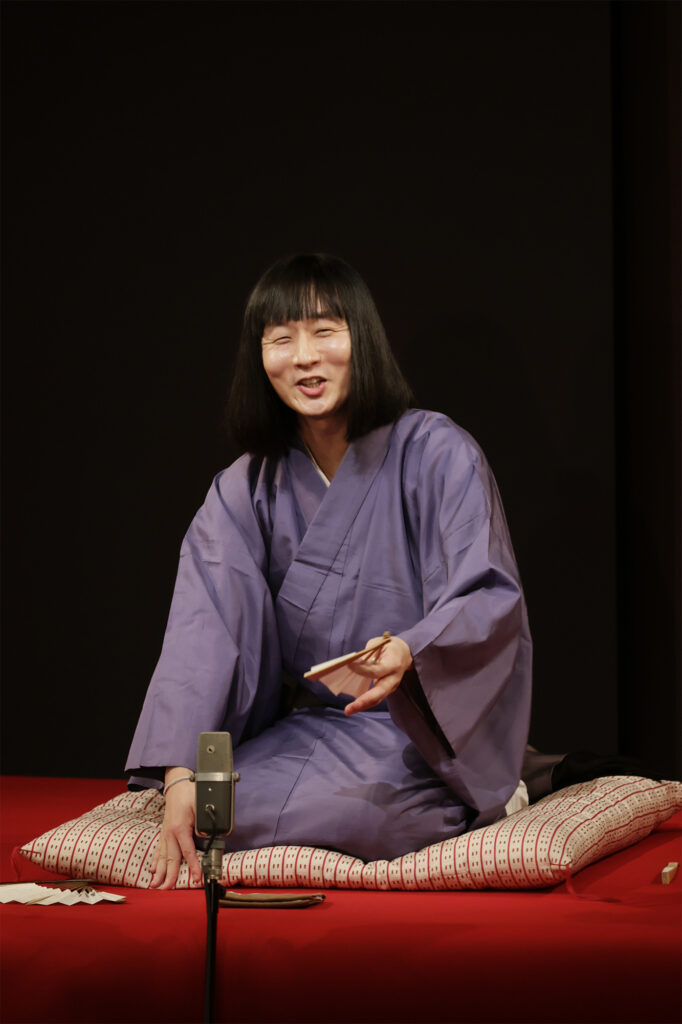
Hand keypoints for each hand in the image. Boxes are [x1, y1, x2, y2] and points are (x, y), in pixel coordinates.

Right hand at [150, 767, 201, 889]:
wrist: (177, 784)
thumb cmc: (189, 793)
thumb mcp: (200, 804)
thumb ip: (203, 821)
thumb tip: (205, 834)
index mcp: (180, 827)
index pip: (188, 852)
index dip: (193, 866)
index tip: (197, 878)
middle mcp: (170, 833)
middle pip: (171, 858)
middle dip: (169, 876)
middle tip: (167, 889)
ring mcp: (165, 833)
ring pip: (162, 856)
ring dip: (159, 872)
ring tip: (155, 885)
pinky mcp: (164, 832)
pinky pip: (158, 849)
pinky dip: (156, 860)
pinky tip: (153, 870)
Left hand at [344, 636, 412, 715]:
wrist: (404, 654)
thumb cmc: (388, 647)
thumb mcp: (378, 644)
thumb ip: (367, 654)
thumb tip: (352, 664)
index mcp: (394, 663)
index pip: (377, 670)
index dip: (363, 669)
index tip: (349, 665)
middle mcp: (394, 677)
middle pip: (379, 692)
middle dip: (363, 701)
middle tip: (348, 709)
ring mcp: (392, 686)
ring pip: (378, 699)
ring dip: (362, 706)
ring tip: (348, 710)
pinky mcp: (387, 690)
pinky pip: (376, 699)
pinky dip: (364, 703)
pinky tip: (353, 707)